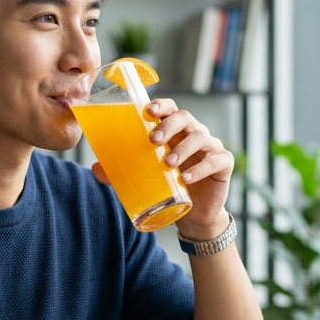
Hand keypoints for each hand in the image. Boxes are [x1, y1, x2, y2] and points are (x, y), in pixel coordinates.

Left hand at [89, 99, 232, 236]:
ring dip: (183, 148)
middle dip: (168, 125)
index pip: (170, 109)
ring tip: (168, 163)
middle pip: (185, 118)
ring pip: (200, 137)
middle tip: (153, 140)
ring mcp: (211, 148)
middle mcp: (194, 134)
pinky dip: (200, 168)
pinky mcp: (224, 164)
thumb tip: (96, 169)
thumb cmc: (169, 187)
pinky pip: (216, 160)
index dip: (161, 105)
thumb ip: (120, 173)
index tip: (148, 111)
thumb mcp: (144, 178)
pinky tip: (186, 178)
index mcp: (175, 131)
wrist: (194, 214)